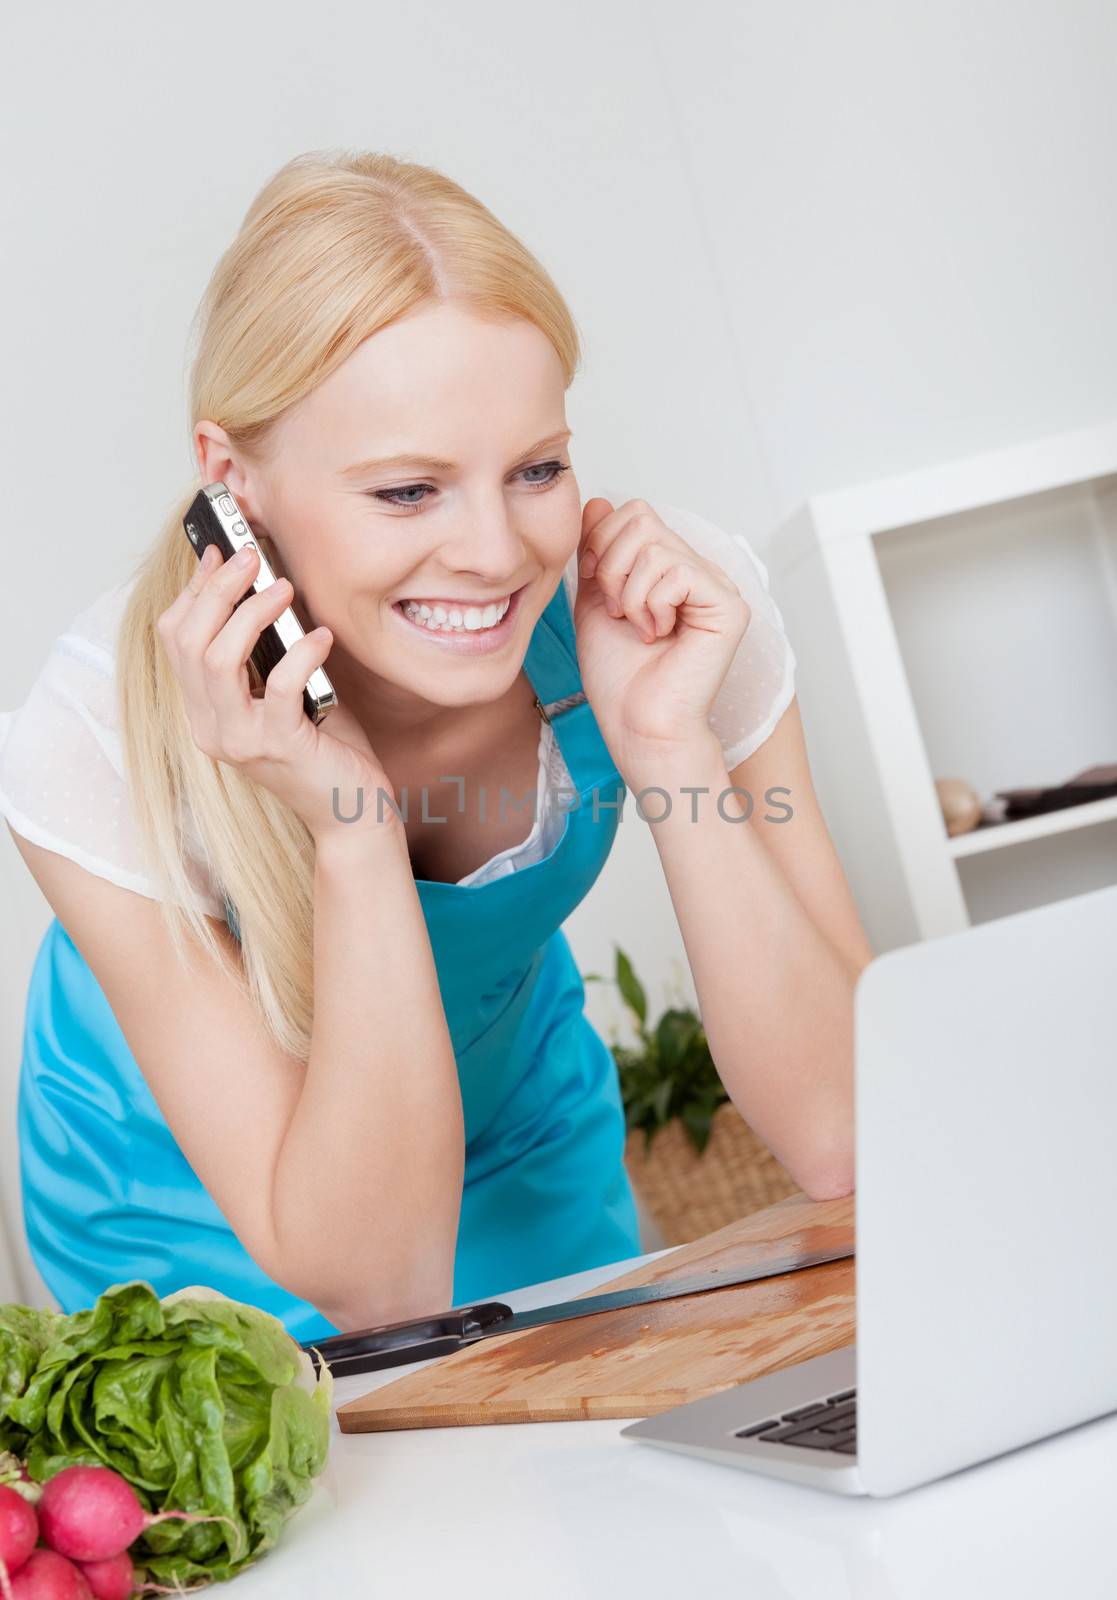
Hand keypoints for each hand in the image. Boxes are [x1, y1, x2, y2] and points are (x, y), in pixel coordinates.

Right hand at [158, 542, 398, 845]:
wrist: (351, 812)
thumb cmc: (324, 748)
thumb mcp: (285, 692)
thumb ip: (268, 650)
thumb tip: (263, 586)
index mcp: (204, 711)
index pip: (175, 640)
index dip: (195, 591)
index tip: (220, 553)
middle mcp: (211, 727)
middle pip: (188, 643)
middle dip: (218, 589)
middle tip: (251, 558)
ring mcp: (240, 740)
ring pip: (217, 660)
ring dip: (251, 614)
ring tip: (284, 589)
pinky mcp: (279, 746)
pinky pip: (279, 687)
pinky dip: (301, 653)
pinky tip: (322, 637)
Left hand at [573, 497, 750, 771]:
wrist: (635, 725)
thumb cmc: (618, 676)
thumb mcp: (594, 600)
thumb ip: (597, 552)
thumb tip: (600, 503)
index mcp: (670, 568)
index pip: (633, 513)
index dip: (602, 544)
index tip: (600, 590)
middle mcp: (698, 571)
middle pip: (642, 519)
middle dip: (612, 566)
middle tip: (620, 611)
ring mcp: (717, 586)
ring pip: (655, 546)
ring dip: (630, 593)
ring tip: (640, 628)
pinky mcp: (729, 606)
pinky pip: (677, 572)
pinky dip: (652, 604)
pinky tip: (659, 635)